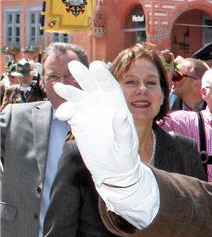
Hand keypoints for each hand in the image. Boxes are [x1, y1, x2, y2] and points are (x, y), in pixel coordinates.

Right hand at [53, 61, 141, 187]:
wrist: (113, 171)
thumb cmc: (125, 157)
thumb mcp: (127, 145)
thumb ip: (123, 130)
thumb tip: (119, 114)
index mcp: (118, 107)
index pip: (110, 88)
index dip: (103, 76)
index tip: (96, 66)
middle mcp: (103, 107)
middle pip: (93, 88)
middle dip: (84, 77)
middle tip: (74, 65)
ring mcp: (90, 114)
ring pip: (79, 98)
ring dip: (69, 91)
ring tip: (58, 87)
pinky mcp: (79, 123)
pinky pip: (70, 112)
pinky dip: (65, 111)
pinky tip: (62, 115)